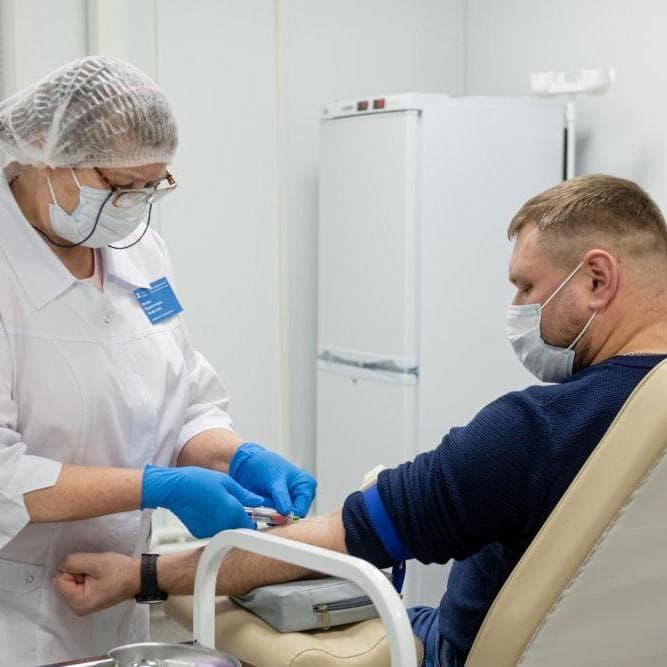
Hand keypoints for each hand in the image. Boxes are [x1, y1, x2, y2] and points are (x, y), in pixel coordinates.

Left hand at [53, 552, 138, 615]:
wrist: (139, 577)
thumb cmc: (121, 572)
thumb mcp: (96, 562)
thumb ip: (73, 562)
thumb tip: (62, 564)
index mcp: (78, 603)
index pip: (59, 580)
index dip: (72, 568)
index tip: (89, 567)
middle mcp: (78, 608)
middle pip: (64, 582)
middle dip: (77, 571)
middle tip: (96, 570)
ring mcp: (83, 605)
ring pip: (71, 582)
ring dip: (82, 573)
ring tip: (99, 573)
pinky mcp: (88, 599)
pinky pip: (78, 584)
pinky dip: (86, 577)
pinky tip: (99, 576)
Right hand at [141, 465, 262, 537]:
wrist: (175, 489)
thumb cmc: (199, 482)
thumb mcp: (227, 482)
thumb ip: (245, 494)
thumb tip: (258, 500)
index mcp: (233, 513)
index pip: (252, 524)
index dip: (254, 518)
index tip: (254, 512)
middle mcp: (223, 526)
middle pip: (239, 528)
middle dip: (240, 518)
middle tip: (234, 504)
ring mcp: (210, 532)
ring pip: (226, 529)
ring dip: (227, 521)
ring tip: (218, 504)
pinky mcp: (199, 533)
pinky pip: (213, 530)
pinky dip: (214, 523)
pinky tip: (208, 509)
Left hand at [229, 443, 316, 516]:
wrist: (248, 464)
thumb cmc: (265, 465)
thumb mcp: (275, 479)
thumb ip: (281, 496)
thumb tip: (286, 513)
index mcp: (306, 485)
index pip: (302, 509)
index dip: (290, 515)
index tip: (276, 515)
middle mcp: (300, 496)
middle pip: (294, 516)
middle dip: (280, 516)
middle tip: (267, 511)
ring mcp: (289, 503)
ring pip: (284, 519)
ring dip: (272, 517)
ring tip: (262, 506)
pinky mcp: (278, 508)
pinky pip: (275, 519)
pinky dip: (267, 516)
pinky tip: (261, 508)